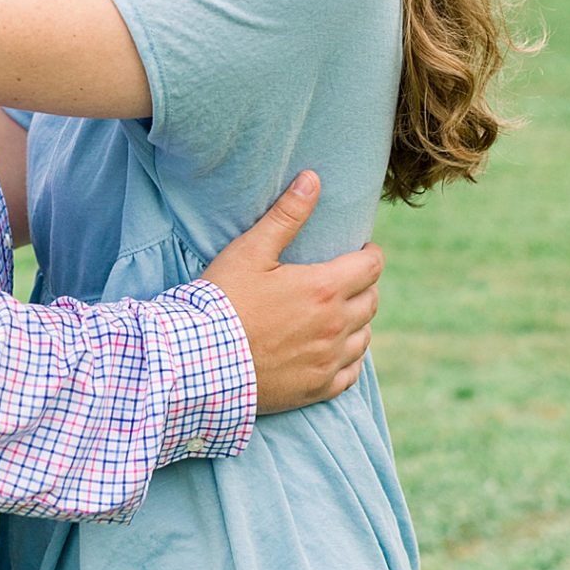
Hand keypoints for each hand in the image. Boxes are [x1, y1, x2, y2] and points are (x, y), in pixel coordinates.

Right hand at [204, 173, 382, 416]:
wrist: (198, 361)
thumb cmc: (222, 301)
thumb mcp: (250, 251)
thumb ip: (286, 216)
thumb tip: (313, 179)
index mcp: (324, 288)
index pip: (371, 266)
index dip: (369, 254)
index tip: (358, 251)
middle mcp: (335, 326)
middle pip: (371, 300)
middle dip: (362, 286)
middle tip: (342, 280)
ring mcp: (328, 361)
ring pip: (364, 337)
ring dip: (356, 322)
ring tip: (335, 314)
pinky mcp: (317, 389)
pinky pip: (351, 374)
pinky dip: (347, 359)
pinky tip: (330, 351)